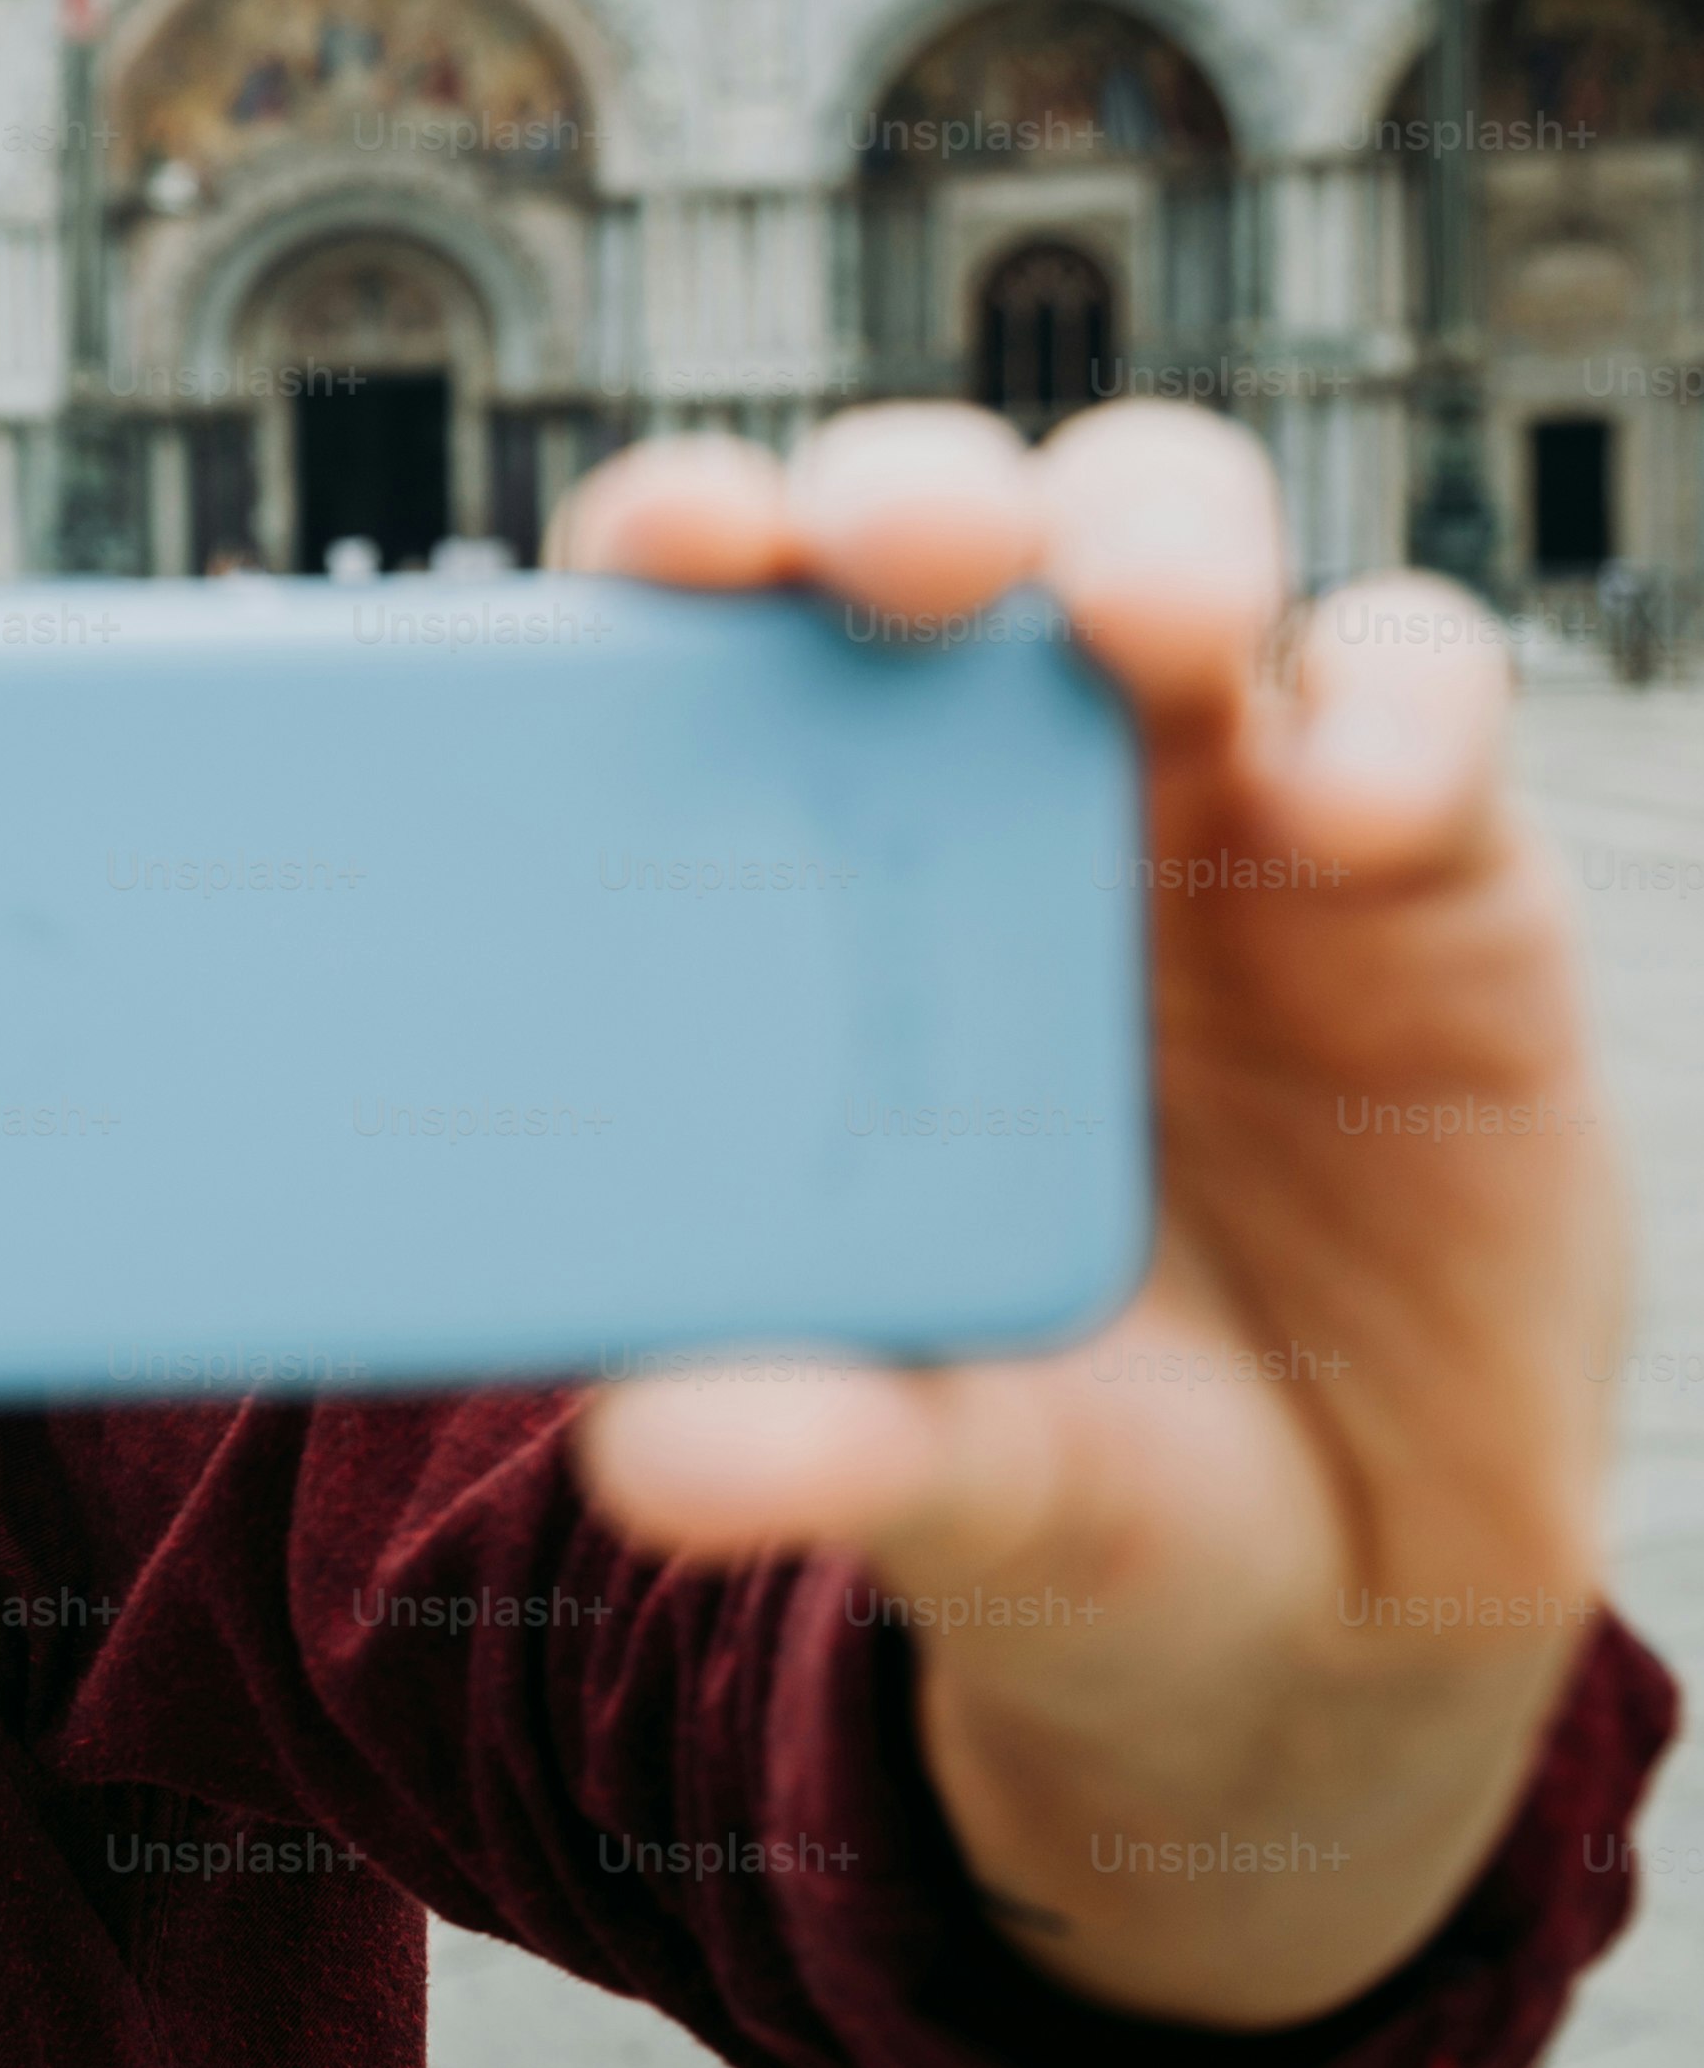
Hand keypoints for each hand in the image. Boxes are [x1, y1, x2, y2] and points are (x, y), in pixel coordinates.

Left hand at [549, 400, 1626, 2029]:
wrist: (1324, 1574)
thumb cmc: (1054, 1450)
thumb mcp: (934, 1470)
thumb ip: (808, 1443)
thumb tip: (645, 1460)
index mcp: (795, 877)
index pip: (705, 638)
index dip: (677, 544)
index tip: (655, 540)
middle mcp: (985, 792)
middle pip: (940, 534)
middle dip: (915, 493)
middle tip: (901, 551)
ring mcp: (1207, 797)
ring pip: (1172, 543)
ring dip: (1155, 536)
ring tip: (1146, 622)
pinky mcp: (1422, 858)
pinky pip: (1417, 689)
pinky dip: (1395, 708)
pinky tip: (1353, 808)